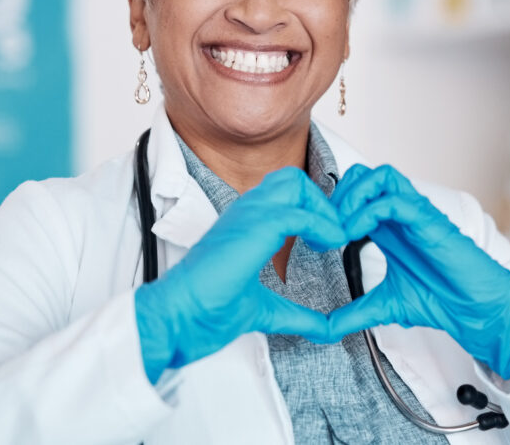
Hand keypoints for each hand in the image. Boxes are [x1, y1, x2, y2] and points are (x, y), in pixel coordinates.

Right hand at [133, 167, 346, 383]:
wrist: (175, 317)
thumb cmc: (205, 313)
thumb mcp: (265, 310)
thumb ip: (296, 314)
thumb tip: (326, 329)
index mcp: (244, 225)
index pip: (285, 194)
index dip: (313, 211)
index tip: (329, 241)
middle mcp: (246, 212)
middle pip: (293, 179)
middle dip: (321, 202)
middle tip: (333, 237)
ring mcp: (247, 215)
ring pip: (295, 182)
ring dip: (322, 209)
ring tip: (333, 240)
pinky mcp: (254, 227)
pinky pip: (299, 212)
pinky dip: (323, 225)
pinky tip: (330, 245)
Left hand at [328, 164, 509, 379]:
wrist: (474, 310)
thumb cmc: (438, 299)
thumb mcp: (383, 306)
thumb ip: (353, 313)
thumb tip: (324, 330)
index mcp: (387, 226)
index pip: (353, 193)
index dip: (329, 209)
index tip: (315, 240)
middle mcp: (400, 214)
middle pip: (361, 175)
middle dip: (336, 196)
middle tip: (324, 229)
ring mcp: (414, 213)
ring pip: (378, 175)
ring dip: (351, 196)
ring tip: (338, 228)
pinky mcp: (428, 220)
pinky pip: (394, 200)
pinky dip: (367, 211)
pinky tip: (353, 235)